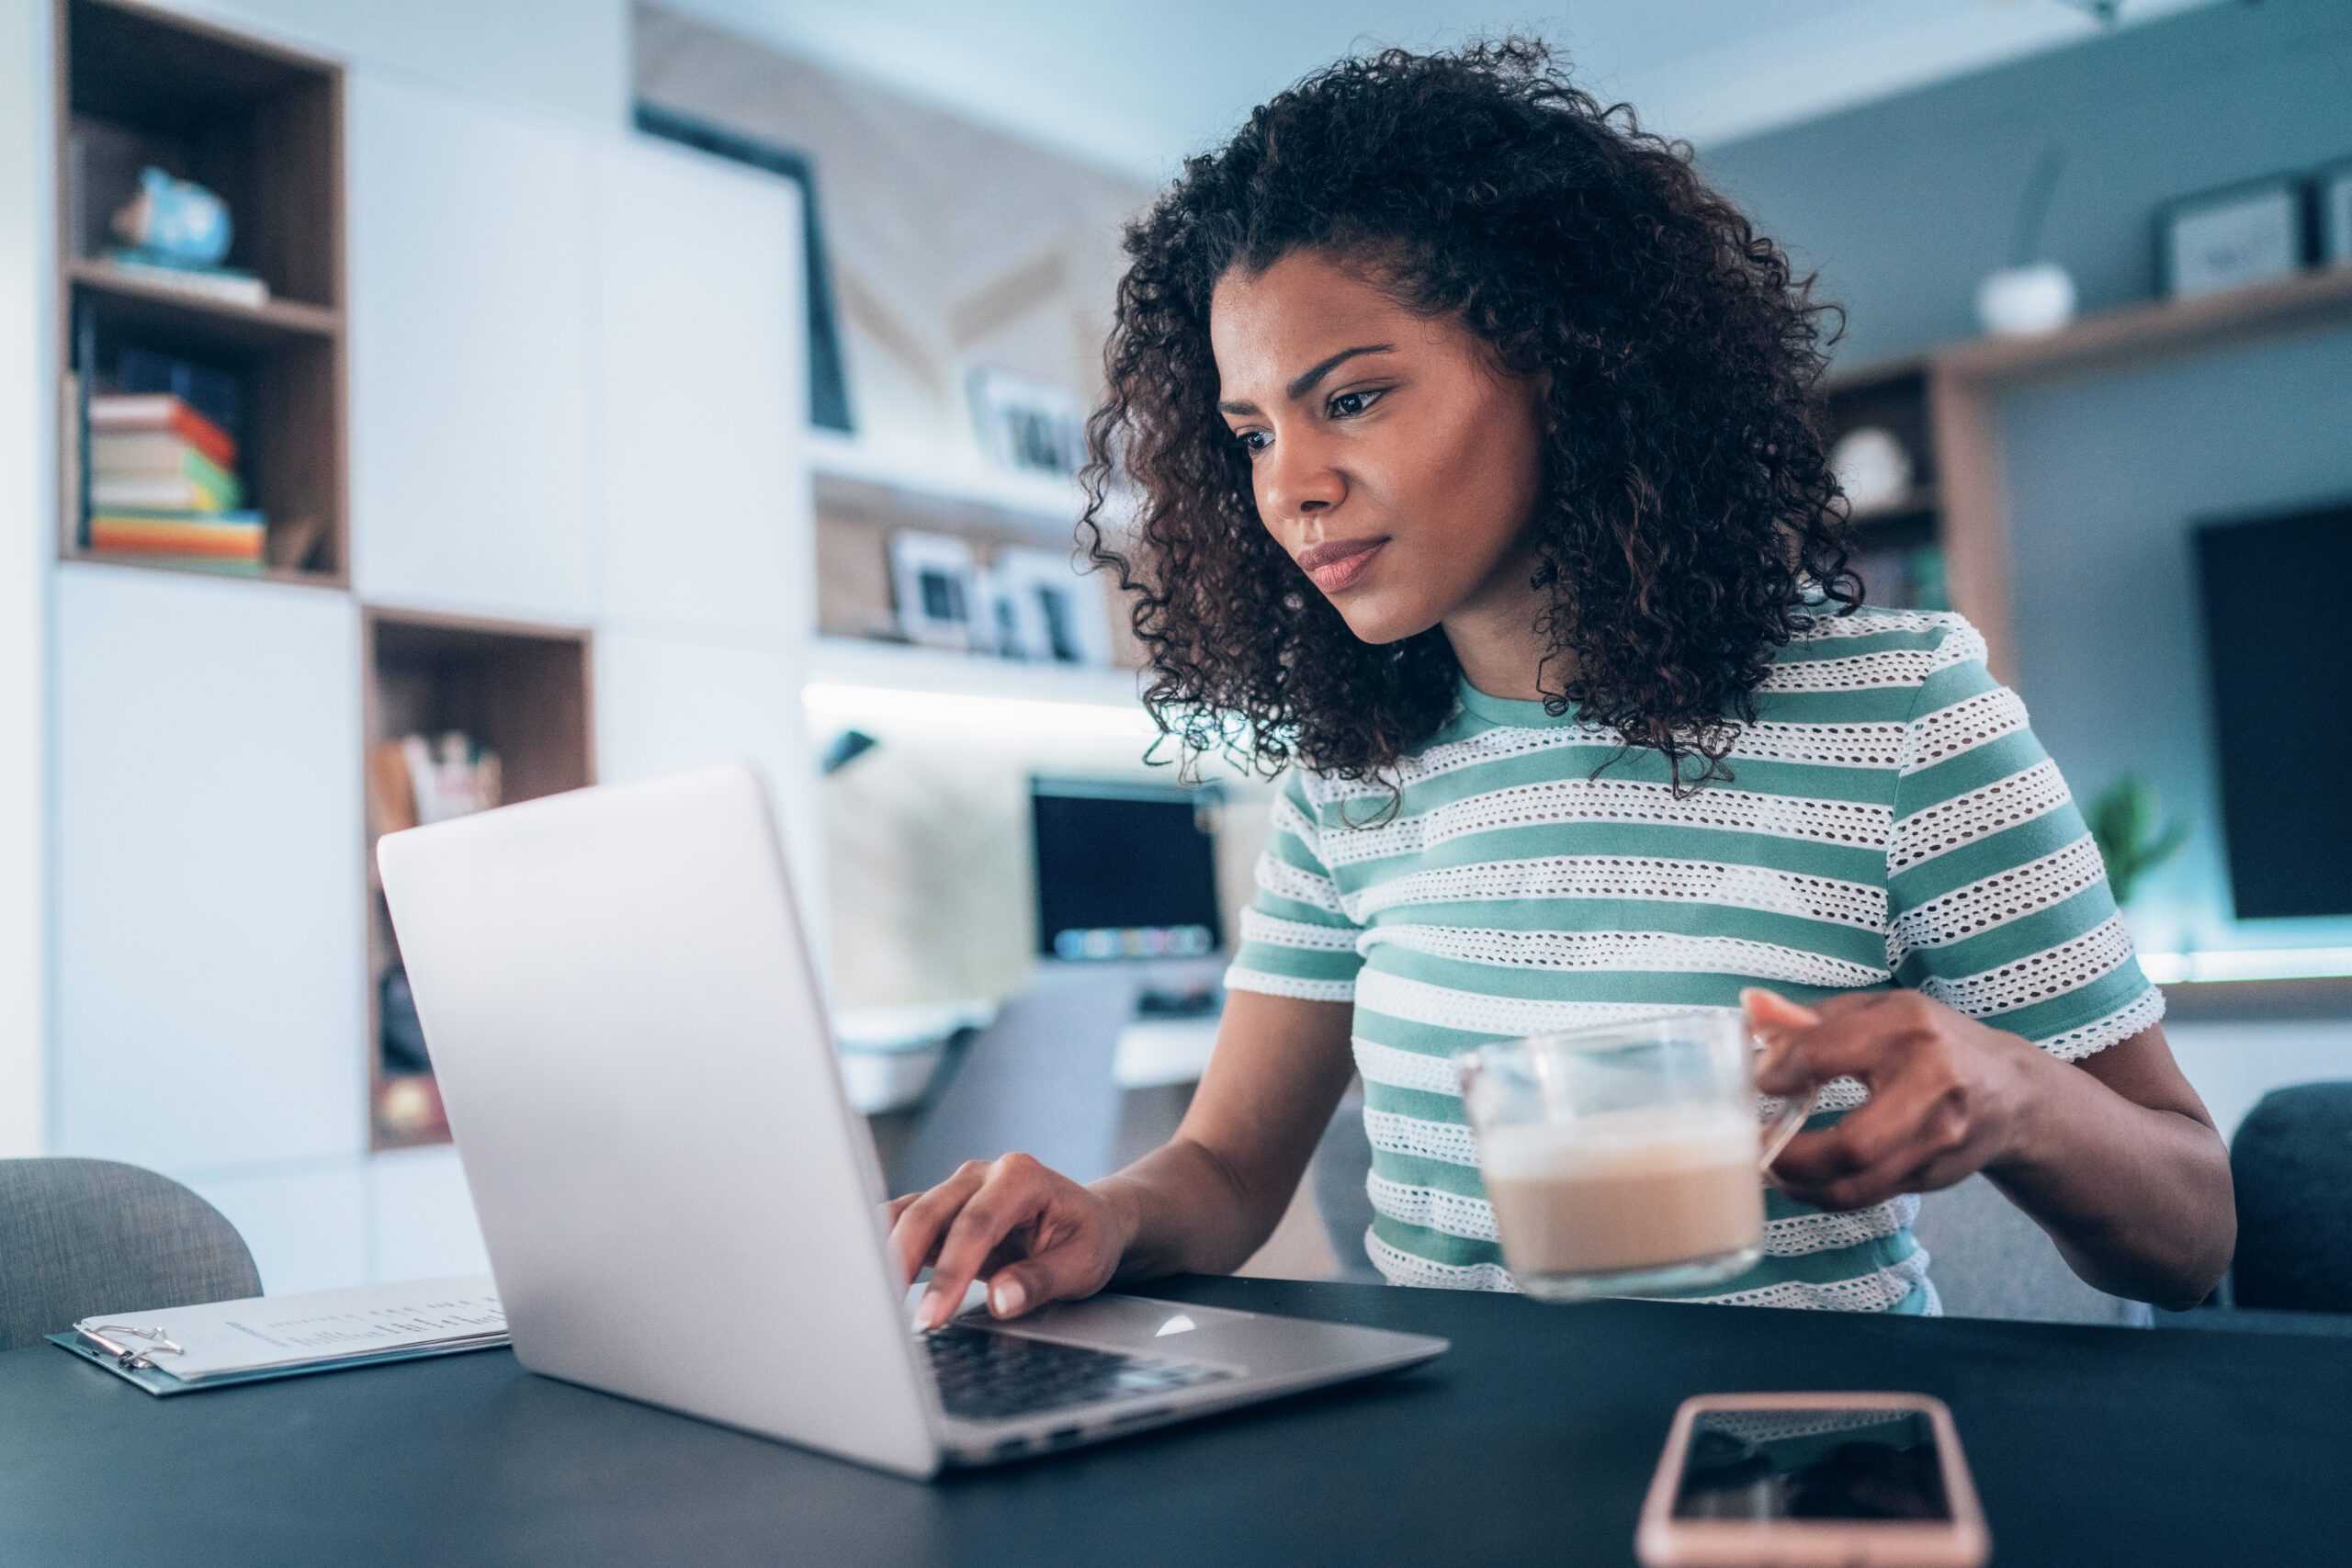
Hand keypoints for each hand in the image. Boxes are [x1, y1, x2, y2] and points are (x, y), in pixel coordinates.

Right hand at [887, 1153, 1134, 1330]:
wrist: (1089, 1221)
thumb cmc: (1088, 1238)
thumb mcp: (1082, 1264)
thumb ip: (1041, 1280)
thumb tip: (1000, 1300)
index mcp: (1020, 1177)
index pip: (975, 1224)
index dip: (951, 1272)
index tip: (934, 1315)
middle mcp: (981, 1175)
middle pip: (929, 1214)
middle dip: (906, 1265)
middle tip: (897, 1318)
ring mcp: (957, 1189)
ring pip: (908, 1217)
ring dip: (888, 1257)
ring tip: (873, 1301)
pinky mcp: (942, 1210)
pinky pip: (904, 1223)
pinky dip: (886, 1250)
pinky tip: (873, 1279)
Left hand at [1742, 987, 2047, 1212]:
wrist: (2012, 1092)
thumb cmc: (1930, 1042)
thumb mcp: (1879, 1011)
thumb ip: (1812, 1017)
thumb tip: (1750, 1007)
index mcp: (1907, 1030)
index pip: (1825, 1054)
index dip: (1778, 1070)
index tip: (1756, 1079)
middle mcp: (1931, 1087)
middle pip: (1853, 1144)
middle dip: (1791, 1154)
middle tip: (1753, 1143)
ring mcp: (1937, 1141)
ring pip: (1857, 1185)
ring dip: (1799, 1184)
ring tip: (1767, 1166)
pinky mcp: (1934, 1175)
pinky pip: (1865, 1197)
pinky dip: (1821, 1194)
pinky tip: (1798, 1179)